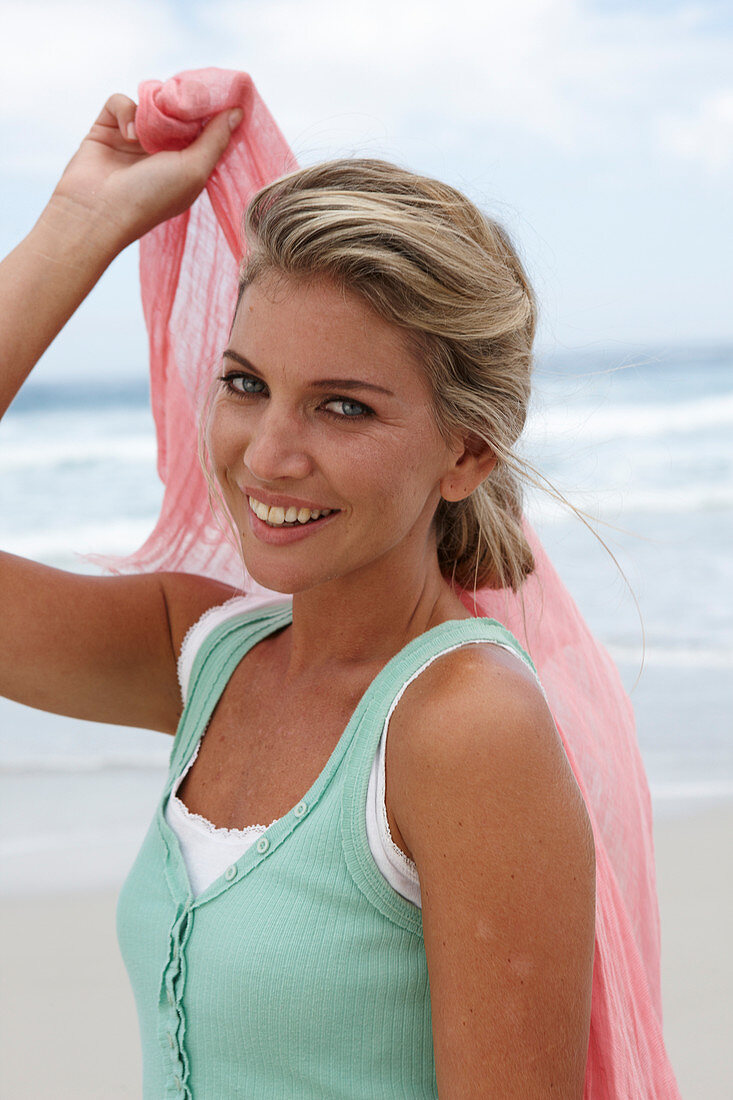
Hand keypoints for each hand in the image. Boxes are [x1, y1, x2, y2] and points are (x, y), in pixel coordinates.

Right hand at [49, 93, 241, 253]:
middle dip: (183, 103)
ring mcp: (135, 139)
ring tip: (149, 131)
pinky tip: (127, 135)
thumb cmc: (151, 198)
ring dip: (152, 110)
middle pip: (180, 111)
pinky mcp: (108, 128)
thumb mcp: (194, 170)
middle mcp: (163, 152)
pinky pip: (121, 102)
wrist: (97, 210)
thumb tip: (239, 111)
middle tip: (188, 95)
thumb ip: (216, 139)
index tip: (223, 93)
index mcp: (188, 165)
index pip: (206, 130)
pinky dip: (125, 112)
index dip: (214, 112)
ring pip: (150, 103)